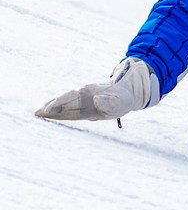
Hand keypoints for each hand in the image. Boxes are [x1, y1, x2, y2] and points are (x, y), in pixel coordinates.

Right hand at [36, 58, 154, 121]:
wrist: (128, 94)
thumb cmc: (124, 99)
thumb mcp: (121, 101)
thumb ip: (110, 102)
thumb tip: (96, 100)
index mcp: (89, 93)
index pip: (70, 97)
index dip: (59, 103)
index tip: (48, 110)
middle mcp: (82, 95)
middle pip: (63, 100)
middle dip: (50, 106)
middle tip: (36, 114)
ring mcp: (82, 100)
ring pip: (63, 104)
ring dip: (51, 109)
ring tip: (38, 114)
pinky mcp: (82, 106)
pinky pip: (68, 109)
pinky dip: (58, 112)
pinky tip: (49, 116)